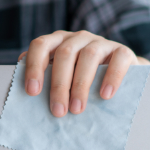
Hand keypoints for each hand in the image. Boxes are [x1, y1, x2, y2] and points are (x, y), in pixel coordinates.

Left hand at [20, 30, 149, 117]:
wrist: (120, 76)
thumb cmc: (81, 80)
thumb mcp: (63, 78)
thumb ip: (46, 80)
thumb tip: (27, 95)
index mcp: (57, 41)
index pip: (40, 46)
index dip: (34, 67)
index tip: (32, 92)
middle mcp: (77, 38)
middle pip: (64, 54)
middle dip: (59, 85)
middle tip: (58, 111)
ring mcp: (100, 42)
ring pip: (89, 56)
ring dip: (81, 85)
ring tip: (77, 109)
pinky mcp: (122, 50)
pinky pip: (118, 59)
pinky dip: (111, 77)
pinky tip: (105, 95)